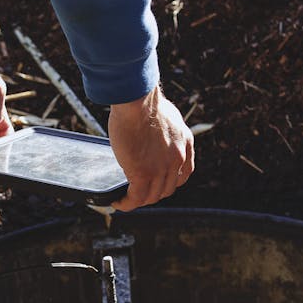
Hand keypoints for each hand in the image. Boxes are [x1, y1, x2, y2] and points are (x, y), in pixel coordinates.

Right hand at [108, 86, 193, 210]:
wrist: (137, 100)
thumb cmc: (144, 99)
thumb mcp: (166, 114)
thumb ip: (166, 128)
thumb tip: (153, 132)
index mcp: (185, 143)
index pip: (184, 174)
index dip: (170, 182)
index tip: (158, 182)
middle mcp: (177, 158)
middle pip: (167, 188)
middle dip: (153, 193)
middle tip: (137, 190)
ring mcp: (161, 168)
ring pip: (152, 196)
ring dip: (139, 200)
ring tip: (125, 198)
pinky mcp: (142, 173)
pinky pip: (136, 197)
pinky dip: (127, 203)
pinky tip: (118, 201)